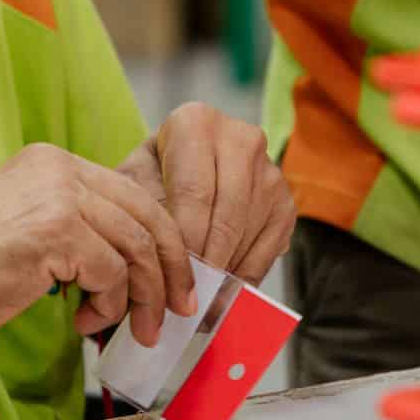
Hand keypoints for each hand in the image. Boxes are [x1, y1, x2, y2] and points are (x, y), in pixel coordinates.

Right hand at [0, 144, 196, 348]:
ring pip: (135, 247)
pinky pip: (111, 273)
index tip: (174, 282)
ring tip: (133, 329)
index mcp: (51, 162)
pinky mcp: (55, 229)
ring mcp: (57, 194)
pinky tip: (82, 321)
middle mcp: (58, 167)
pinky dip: (108, 306)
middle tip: (177, 310)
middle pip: (146, 215)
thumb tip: (134, 265)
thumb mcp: (29, 233)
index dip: (162, 241)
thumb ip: (77, 231)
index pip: (132, 196)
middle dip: (169, 269)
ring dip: (142, 298)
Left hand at [122, 104, 294, 285]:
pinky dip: (244, 274)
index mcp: (196, 122)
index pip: (193, 190)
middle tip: (186, 295)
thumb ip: (145, 213)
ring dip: (224, 270)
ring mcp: (270, 169)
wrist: (181, 170)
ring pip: (249, 232)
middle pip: (226, 213)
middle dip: (205, 260)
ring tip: (198, 297)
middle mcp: (241, 137)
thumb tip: (157, 262)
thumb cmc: (150, 178)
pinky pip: (269, 248)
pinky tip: (221, 290)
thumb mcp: (133, 184)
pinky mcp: (286, 201)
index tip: (170, 276)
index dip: (182, 239)